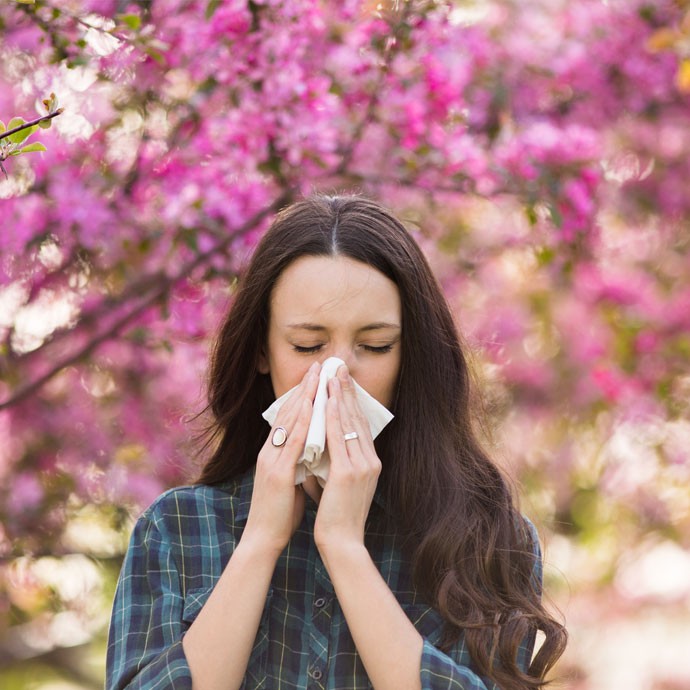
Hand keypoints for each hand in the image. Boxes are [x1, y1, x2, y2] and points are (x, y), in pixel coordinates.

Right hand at [243, 362, 319, 555]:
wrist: (263, 539)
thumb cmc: (280, 513)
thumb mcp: (290, 481)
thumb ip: (298, 463)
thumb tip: (314, 451)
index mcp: (272, 453)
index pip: (287, 417)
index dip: (301, 396)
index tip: (315, 378)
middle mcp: (268, 451)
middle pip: (286, 412)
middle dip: (304, 388)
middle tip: (318, 366)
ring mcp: (271, 460)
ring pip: (288, 421)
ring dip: (304, 397)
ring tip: (317, 377)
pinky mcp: (277, 473)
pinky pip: (292, 442)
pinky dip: (302, 422)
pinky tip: (312, 408)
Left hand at [314, 365, 380, 554]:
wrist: (342, 543)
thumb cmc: (337, 515)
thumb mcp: (339, 483)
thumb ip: (335, 462)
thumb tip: (321, 445)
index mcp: (370, 462)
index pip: (359, 424)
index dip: (350, 400)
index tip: (341, 380)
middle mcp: (370, 460)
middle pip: (356, 417)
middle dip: (346, 390)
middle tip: (338, 367)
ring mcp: (362, 466)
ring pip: (348, 423)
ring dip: (339, 396)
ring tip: (332, 374)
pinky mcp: (350, 473)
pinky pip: (339, 438)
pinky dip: (332, 417)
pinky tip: (327, 401)